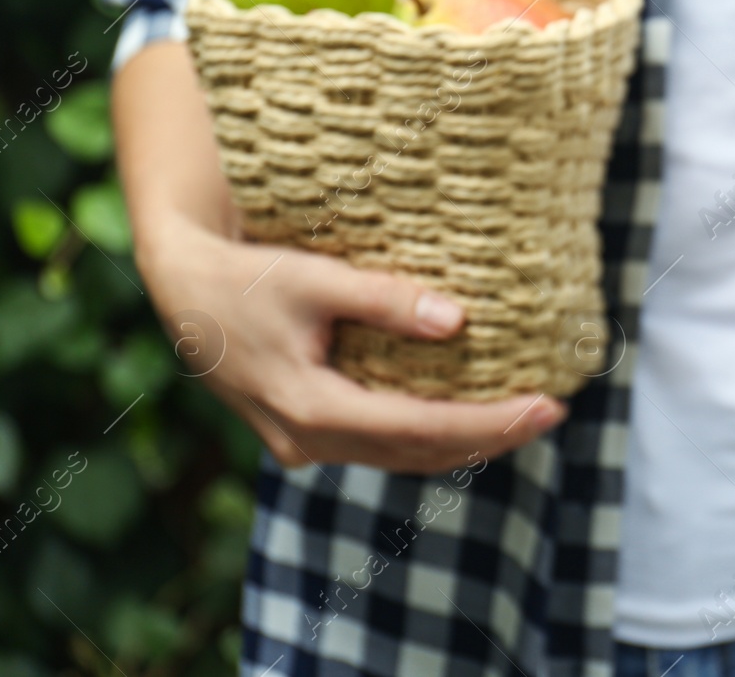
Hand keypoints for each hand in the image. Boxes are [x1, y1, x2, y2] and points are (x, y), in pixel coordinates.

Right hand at [138, 213, 566, 473]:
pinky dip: (427, 436)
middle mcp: (308, 441)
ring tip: (523, 419)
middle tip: (553, 412)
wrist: (181, 291)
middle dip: (491, 437)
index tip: (548, 408)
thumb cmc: (246, 277)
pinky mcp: (303, 435)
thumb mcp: (314, 277)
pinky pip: (380, 446)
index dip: (491, 423)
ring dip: (463, 443)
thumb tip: (457, 319)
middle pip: (420, 453)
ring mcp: (303, 446)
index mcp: (312, 407)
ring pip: (401, 458)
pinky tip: (466, 418)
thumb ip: (384, 298)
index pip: (423, 428)